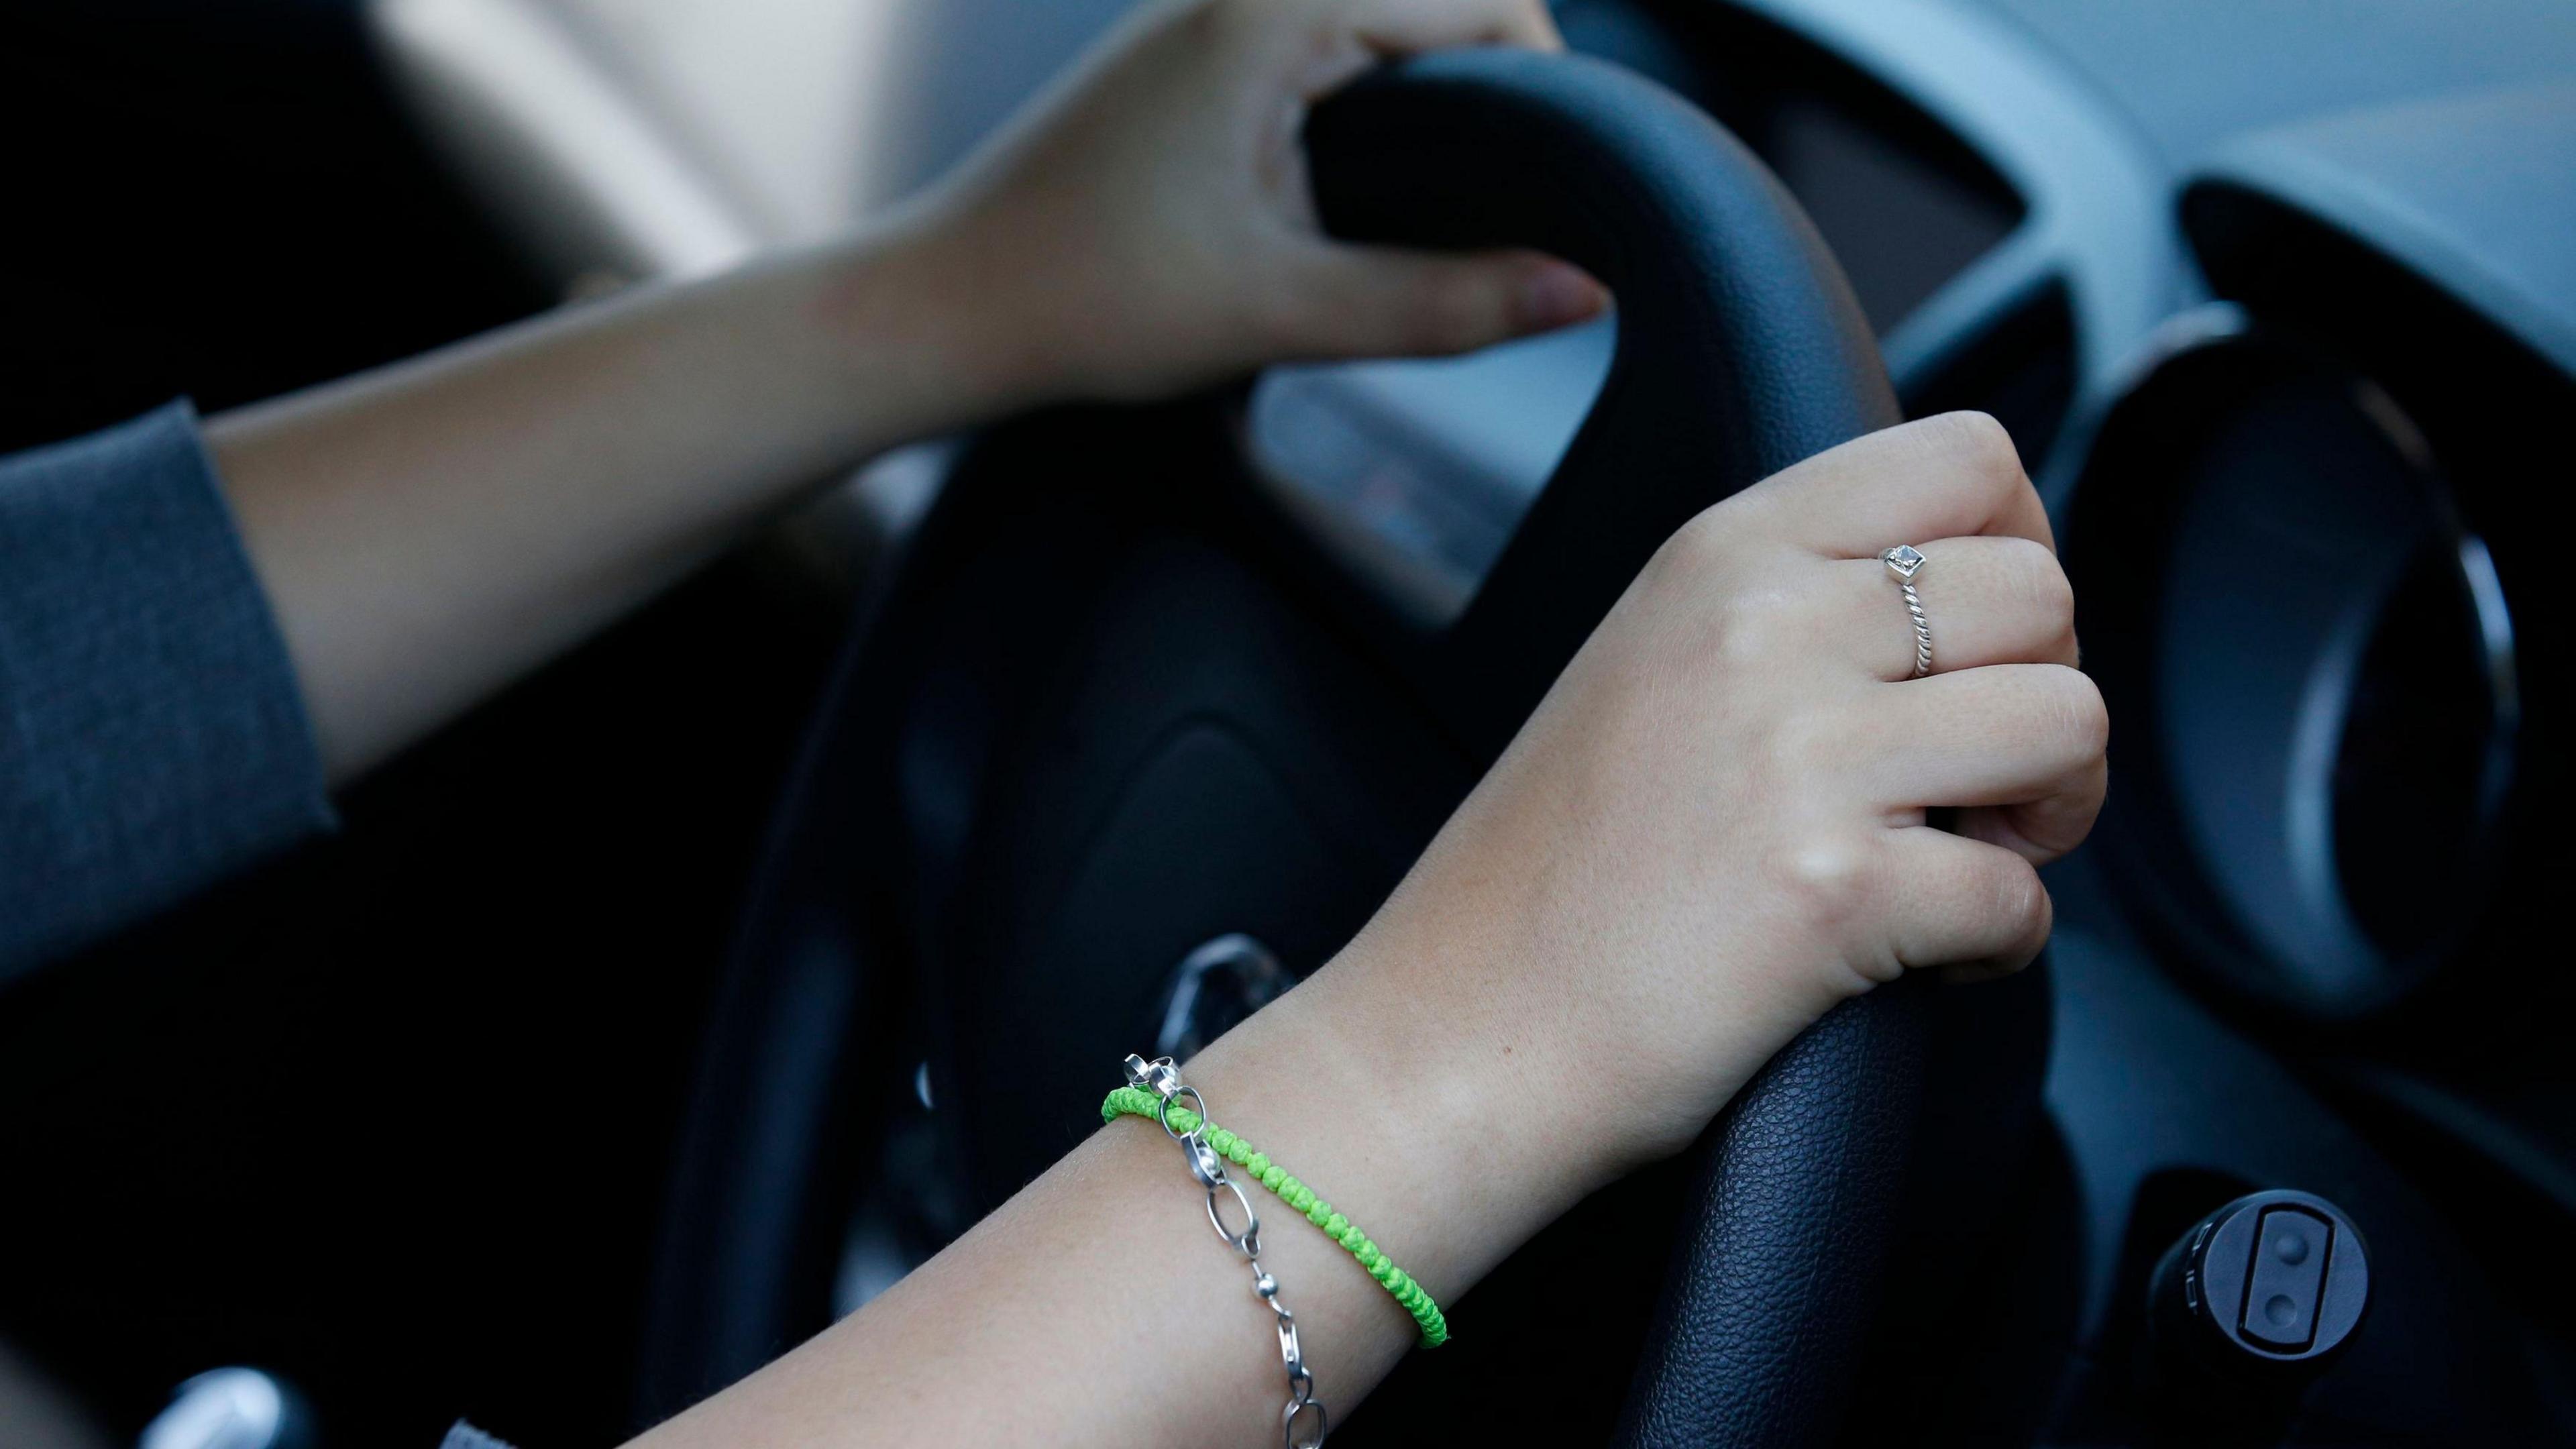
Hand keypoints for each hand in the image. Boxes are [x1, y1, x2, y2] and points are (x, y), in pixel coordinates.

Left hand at [904, 0, 1608, 404]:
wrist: (947, 309)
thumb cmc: (1090, 300)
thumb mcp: (1285, 311)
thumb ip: (1443, 301)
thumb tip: (1585, 294)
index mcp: (1274, 9)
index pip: (1482, 0)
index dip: (1548, 92)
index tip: (1562, 194)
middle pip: (1438, 4)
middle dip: (1494, 99)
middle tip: (1509, 216)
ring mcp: (1212, 17)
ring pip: (1382, 29)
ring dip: (1432, 106)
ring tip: (1444, 212)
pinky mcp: (1192, 60)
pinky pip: (1325, 52)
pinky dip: (1371, 109)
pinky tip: (1364, 197)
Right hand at [1332, 412, 2105, 1178]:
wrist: (1452, 1034)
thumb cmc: (1545, 879)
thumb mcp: (1647, 665)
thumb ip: (1787, 602)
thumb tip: (1953, 599)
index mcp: (1720, 554)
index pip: (1962, 455)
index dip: (2022, 544)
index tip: (1986, 638)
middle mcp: (1764, 627)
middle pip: (2040, 592)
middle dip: (2046, 691)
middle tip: (1980, 778)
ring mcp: (1801, 752)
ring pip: (2069, 720)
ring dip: (2052, 808)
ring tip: (1968, 854)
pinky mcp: (1835, 886)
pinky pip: (2025, 895)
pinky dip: (2000, 941)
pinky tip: (1923, 955)